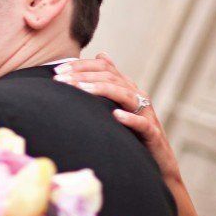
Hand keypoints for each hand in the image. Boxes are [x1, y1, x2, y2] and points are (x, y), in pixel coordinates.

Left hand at [56, 53, 180, 184]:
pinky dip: (130, 119)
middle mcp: (138, 96)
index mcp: (128, 88)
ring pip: (125, 95)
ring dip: (101, 90)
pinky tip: (115, 116)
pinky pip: (142, 124)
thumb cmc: (133, 132)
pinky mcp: (152, 133)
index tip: (57, 71)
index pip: (104, 68)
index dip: (81, 66)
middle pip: (111, 78)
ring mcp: (146, 114)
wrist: (158, 161)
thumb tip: (101, 54)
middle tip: (60, 80)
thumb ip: (109, 81)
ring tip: (80, 89)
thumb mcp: (119, 103)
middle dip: (83, 76)